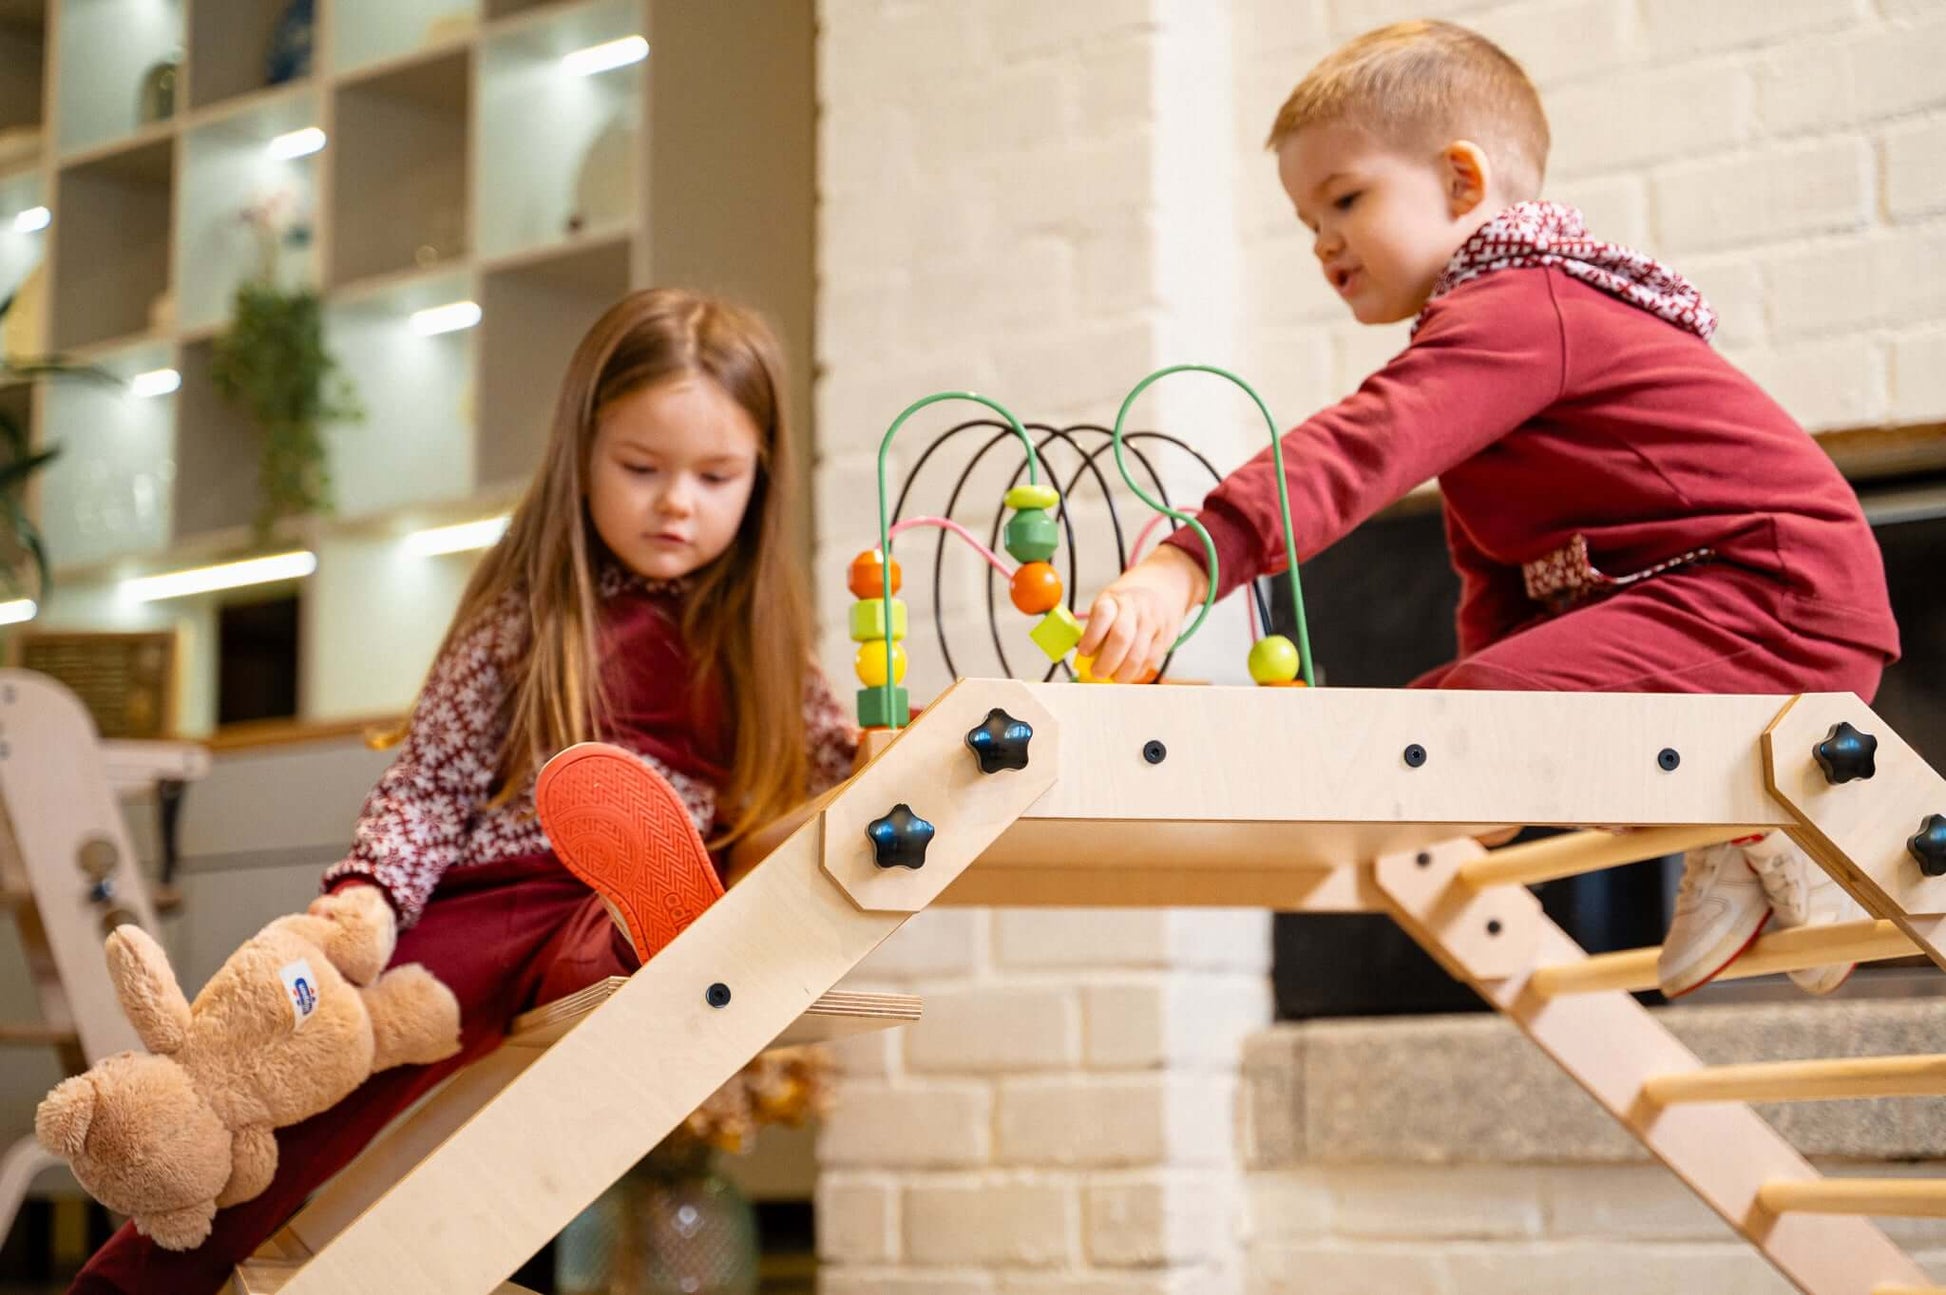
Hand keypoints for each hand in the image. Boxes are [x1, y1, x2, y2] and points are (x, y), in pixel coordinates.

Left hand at [1075, 544, 1209, 682]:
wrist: (1164, 588)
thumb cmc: (1127, 602)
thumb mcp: (1108, 604)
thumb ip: (1097, 628)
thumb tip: (1084, 659)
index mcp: (1115, 599)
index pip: (1102, 615)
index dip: (1091, 637)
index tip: (1084, 653)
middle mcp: (1136, 609)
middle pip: (1121, 638)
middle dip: (1106, 662)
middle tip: (1096, 672)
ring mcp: (1153, 624)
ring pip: (1137, 655)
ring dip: (1121, 672)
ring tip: (1111, 676)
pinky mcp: (1165, 638)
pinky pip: (1149, 661)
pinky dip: (1135, 672)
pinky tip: (1127, 673)